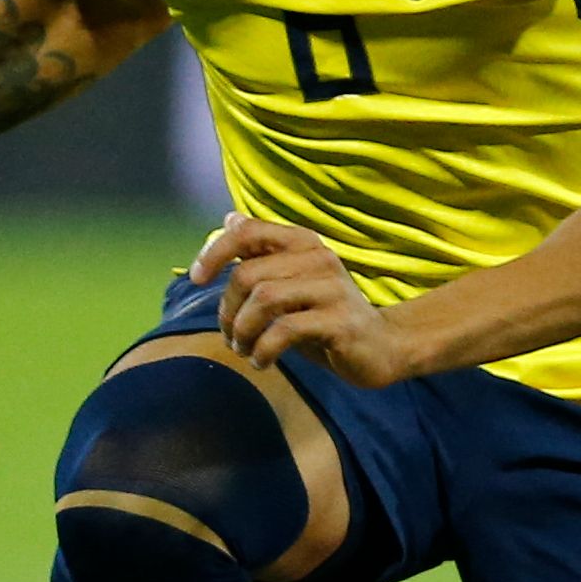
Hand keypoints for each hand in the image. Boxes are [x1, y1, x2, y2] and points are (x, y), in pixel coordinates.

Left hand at [190, 213, 414, 384]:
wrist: (383, 346)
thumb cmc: (326, 315)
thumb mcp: (290, 284)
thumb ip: (261, 256)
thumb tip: (229, 219)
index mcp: (303, 243)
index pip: (247, 232)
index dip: (214, 252)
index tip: (197, 279)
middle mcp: (318, 257)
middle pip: (247, 274)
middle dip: (227, 310)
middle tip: (230, 337)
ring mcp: (331, 288)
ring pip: (263, 300)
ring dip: (242, 332)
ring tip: (244, 350)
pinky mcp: (338, 321)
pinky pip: (284, 330)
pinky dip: (263, 350)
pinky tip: (262, 362)